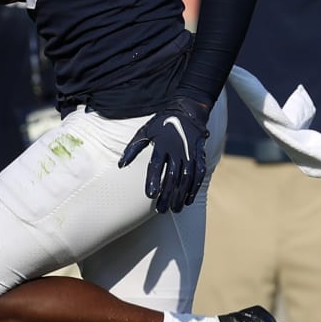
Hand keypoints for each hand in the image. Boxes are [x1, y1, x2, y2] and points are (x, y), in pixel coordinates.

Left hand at [119, 96, 210, 213]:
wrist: (187, 111)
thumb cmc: (162, 124)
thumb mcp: (145, 131)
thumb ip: (133, 149)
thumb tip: (120, 165)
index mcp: (162, 144)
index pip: (156, 166)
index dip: (153, 181)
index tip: (151, 196)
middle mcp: (177, 150)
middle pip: (171, 176)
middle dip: (167, 195)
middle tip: (161, 210)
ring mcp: (190, 153)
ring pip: (186, 178)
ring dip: (180, 195)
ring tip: (174, 209)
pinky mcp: (199, 156)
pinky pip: (198, 174)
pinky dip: (194, 188)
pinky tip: (188, 200)